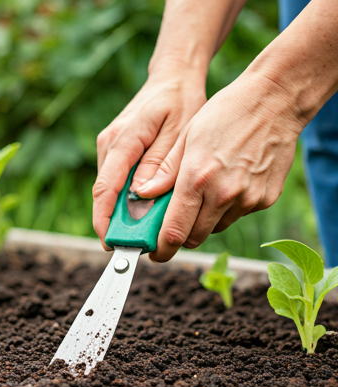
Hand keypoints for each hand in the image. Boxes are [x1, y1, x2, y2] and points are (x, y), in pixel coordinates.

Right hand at [92, 65, 206, 247]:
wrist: (172, 78)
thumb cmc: (181, 102)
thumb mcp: (180, 132)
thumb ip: (161, 165)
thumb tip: (141, 196)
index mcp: (124, 139)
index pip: (106, 187)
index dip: (104, 219)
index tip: (111, 242)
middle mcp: (109, 144)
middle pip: (104, 193)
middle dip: (114, 222)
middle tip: (134, 244)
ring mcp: (109, 147)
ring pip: (109, 190)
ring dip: (121, 212)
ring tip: (143, 230)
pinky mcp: (114, 151)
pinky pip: (116, 181)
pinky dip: (126, 199)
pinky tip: (144, 208)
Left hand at [135, 72, 304, 261]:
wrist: (276, 100)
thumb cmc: (225, 113)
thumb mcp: (186, 137)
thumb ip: (164, 172)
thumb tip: (142, 195)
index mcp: (197, 179)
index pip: (173, 232)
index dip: (160, 250)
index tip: (154, 253)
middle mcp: (223, 195)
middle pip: (194, 238)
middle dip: (180, 236)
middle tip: (174, 223)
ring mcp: (248, 200)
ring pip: (215, 228)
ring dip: (204, 220)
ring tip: (205, 191)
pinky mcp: (265, 200)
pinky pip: (237, 215)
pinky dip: (226, 208)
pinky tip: (229, 182)